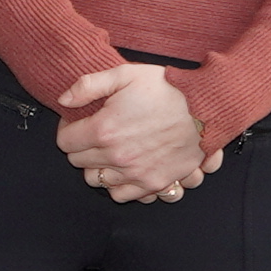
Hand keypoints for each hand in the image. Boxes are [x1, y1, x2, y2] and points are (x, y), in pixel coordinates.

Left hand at [55, 64, 216, 203]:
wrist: (207, 106)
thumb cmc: (168, 88)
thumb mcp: (125, 74)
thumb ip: (88, 85)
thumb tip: (63, 100)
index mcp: (104, 130)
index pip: (65, 142)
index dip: (68, 129)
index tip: (77, 122)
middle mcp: (117, 156)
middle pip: (78, 162)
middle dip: (82, 146)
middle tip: (95, 133)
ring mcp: (136, 173)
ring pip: (97, 181)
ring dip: (99, 167)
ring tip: (110, 151)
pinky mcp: (155, 183)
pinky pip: (124, 196)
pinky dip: (121, 185)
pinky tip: (127, 169)